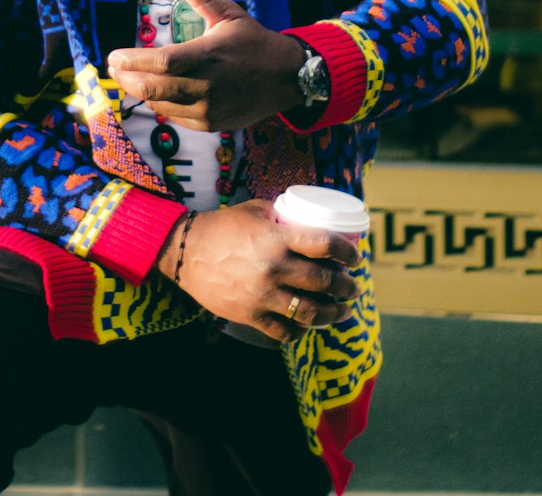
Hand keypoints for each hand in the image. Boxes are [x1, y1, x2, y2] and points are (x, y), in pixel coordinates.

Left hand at [106, 0, 303, 130]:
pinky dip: (160, 102)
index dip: (131, 60)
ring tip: (127, 77)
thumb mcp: (230, 15)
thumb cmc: (254, 42)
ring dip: (139, 91)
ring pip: (160, 103)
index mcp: (208, 56)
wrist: (285, 78)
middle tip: (113, 67)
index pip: (160, 62)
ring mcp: (207, 109)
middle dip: (126, 78)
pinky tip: (153, 90)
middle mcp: (205, 86)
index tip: (113, 55)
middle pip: (152, 88)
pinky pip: (174, 115)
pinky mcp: (210, 124)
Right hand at [157, 199, 359, 340]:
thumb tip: (310, 219)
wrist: (185, 251)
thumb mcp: (256, 210)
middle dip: (347, 287)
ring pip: (311, 312)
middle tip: (353, 287)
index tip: (356, 258)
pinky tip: (308, 326)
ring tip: (342, 311)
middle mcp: (274, 268)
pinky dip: (301, 331)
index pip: (326, 245)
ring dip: (333, 314)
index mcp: (277, 238)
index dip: (348, 252)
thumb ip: (283, 216)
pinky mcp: (251, 316)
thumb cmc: (223, 226)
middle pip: (325, 282)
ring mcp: (263, 295)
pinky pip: (285, 332)